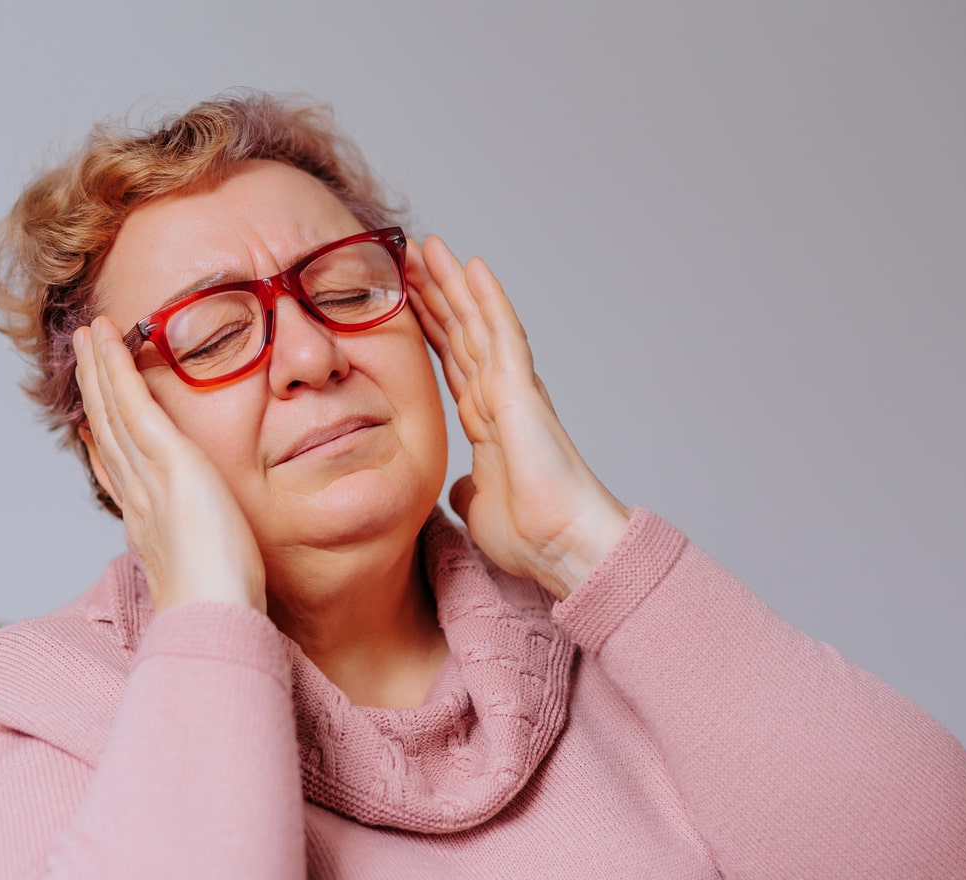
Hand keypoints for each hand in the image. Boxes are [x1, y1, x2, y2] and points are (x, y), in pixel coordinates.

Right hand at [73, 317, 266, 614]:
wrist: (212, 614)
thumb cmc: (223, 608)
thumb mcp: (214, 574)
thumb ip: (207, 556)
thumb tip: (216, 559)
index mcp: (149, 523)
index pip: (119, 471)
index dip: (101, 442)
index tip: (90, 420)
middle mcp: (139, 495)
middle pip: (107, 432)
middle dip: (94, 392)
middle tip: (82, 357)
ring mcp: (149, 475)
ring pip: (113, 410)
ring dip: (98, 369)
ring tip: (87, 334)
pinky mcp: (168, 459)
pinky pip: (133, 403)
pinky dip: (116, 369)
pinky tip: (107, 340)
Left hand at [407, 236, 630, 598]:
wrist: (562, 546)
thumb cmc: (532, 535)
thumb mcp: (479, 508)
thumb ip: (470, 488)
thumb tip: (462, 486)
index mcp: (488, 420)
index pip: (451, 362)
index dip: (429, 329)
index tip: (403, 301)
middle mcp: (501, 396)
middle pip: (460, 333)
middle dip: (433, 296)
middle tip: (408, 257)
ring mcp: (512, 389)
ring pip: (476, 322)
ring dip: (452, 283)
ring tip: (428, 246)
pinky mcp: (521, 389)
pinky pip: (502, 333)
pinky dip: (486, 298)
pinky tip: (471, 266)